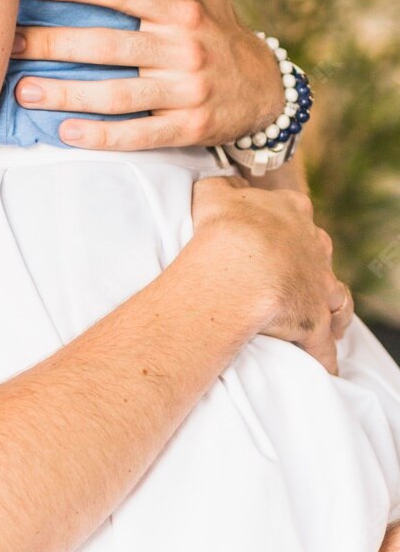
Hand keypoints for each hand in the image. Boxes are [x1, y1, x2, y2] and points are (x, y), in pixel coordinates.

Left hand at [11, 0, 282, 148]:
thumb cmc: (221, 31)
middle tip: (8, 43)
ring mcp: (187, 91)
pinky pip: (139, 134)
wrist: (268, 91)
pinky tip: (65, 132)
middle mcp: (185, 49)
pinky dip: (101, 137)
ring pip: (117, 93)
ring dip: (66, 93)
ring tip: (23, 91)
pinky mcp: (188, 128)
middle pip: (107, 45)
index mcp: (182, 10)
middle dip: (52, 43)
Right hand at [187, 174, 351, 373]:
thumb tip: (230, 187)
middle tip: (289, 278)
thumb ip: (225, 186)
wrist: (237, 264)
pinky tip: (321, 365)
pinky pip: (324, 343)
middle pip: (319, 254)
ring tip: (323, 321)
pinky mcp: (316, 319)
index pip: (296, 212)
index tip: (272, 233)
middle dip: (309, 266)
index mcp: (292, 211)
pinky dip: (323, 355)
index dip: (284, 224)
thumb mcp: (215, 191)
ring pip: (336, 297)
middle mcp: (314, 246)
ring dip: (330, 309)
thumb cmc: (224, 227)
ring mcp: (320, 284)